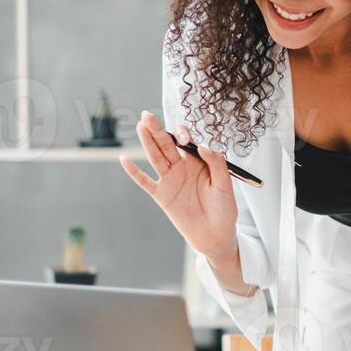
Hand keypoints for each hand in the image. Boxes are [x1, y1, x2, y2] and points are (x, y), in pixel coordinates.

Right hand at [120, 112, 237, 261]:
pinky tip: (124, 160)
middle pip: (166, 144)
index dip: (182, 135)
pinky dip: (134, 172)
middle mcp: (182, 167)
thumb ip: (216, 164)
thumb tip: (202, 146)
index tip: (185, 140)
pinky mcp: (162, 195)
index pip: (185, 141)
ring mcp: (170, 180)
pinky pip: (145, 182)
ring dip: (147, 142)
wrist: (216, 235)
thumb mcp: (225, 185)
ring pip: (155, 157)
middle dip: (157, 129)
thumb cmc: (224, 210)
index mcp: (198, 162)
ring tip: (139, 125)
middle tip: (146, 115)